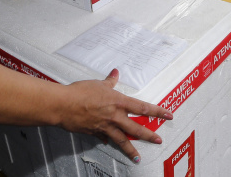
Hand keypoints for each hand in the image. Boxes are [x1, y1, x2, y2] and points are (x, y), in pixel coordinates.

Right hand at [55, 69, 172, 162]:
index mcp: (118, 102)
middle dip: (149, 135)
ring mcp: (105, 126)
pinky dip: (107, 140)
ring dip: (131, 150)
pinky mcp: (94, 132)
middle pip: (136, 128)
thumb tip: (115, 73)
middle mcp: (114, 116)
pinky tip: (108, 143)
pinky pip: (104, 138)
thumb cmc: (80, 92)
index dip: (157, 112)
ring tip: (138, 157)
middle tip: (158, 140)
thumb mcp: (98, 83)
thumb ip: (109, 80)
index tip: (167, 115)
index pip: (142, 107)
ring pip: (122, 140)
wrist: (63, 105)